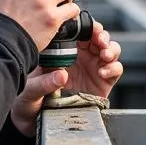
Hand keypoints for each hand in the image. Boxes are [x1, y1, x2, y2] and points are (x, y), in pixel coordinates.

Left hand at [10, 20, 123, 135]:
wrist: (35, 119)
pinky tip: (103, 71)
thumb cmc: (30, 98)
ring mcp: (93, 68)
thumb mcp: (31, 90)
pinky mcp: (103, 83)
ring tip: (104, 55)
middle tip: (100, 40)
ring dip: (111, 48)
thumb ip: (44, 83)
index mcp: (64, 49)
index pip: (80, 30)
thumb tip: (61, 75)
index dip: (88, 26)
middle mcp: (80, 56)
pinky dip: (114, 67)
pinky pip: (115, 70)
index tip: (90, 28)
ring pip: (110, 50)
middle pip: (98, 37)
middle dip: (102, 35)